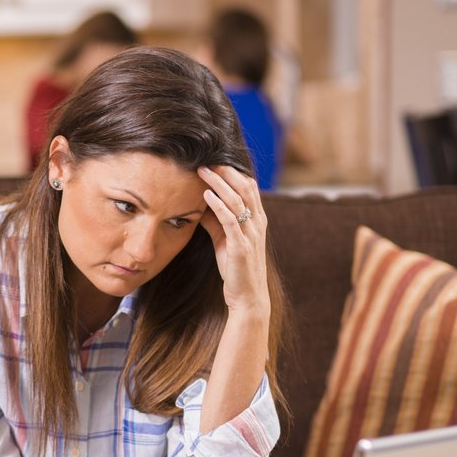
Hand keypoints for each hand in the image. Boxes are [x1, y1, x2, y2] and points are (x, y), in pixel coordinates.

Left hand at [197, 165, 270, 315]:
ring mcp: (250, 234)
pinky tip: (206, 195)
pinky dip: (218, 205)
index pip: (249, 187)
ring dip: (219, 183)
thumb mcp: (224, 239)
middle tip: (207, 159)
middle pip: (245, 187)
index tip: (214, 161)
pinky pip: (230, 220)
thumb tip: (199, 204)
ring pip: (237, 200)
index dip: (233, 171)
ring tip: (202, 171)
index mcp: (256, 220)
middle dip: (226, 171)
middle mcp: (257, 223)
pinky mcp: (241, 246)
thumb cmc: (235, 268)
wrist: (247, 297)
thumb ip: (215, 221)